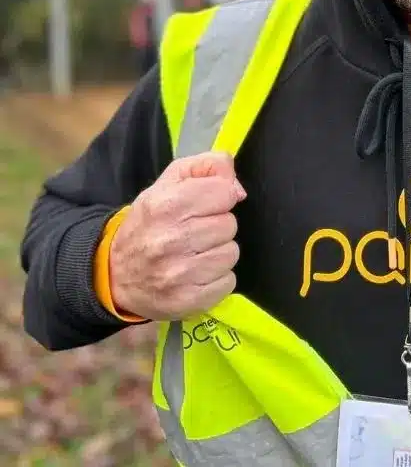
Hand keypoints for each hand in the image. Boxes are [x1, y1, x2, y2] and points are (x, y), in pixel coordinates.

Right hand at [109, 153, 245, 320]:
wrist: (115, 274)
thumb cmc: (149, 222)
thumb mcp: (169, 182)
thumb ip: (207, 167)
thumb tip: (237, 189)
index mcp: (167, 204)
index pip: (224, 192)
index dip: (220, 197)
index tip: (207, 204)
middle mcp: (172, 239)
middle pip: (229, 225)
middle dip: (218, 226)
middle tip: (197, 231)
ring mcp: (180, 273)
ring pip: (231, 253)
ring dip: (219, 252)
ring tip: (197, 252)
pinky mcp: (188, 300)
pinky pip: (228, 282)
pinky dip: (217, 278)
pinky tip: (198, 273)